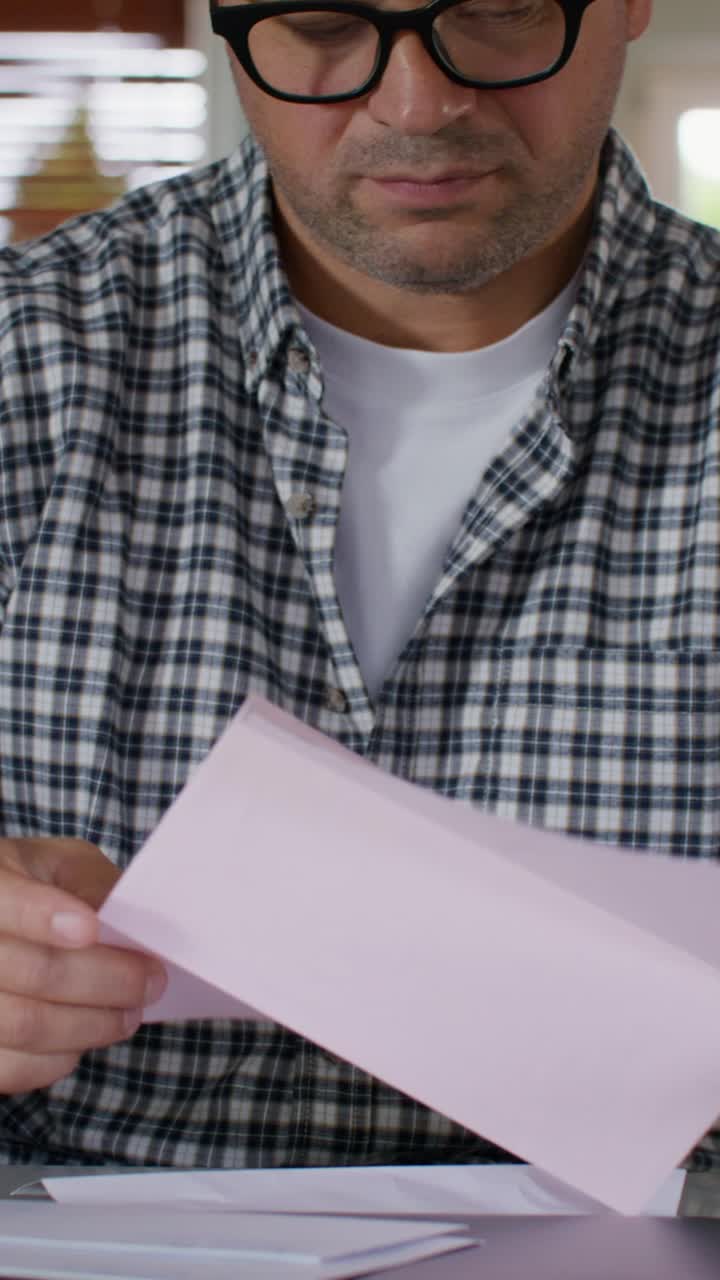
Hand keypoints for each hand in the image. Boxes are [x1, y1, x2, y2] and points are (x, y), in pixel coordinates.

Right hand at [0, 837, 165, 1092]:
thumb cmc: (34, 887)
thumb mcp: (59, 864)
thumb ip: (91, 884)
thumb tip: (137, 926)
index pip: (5, 901)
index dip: (42, 915)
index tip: (90, 928)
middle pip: (31, 971)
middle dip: (104, 981)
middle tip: (152, 981)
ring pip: (24, 1025)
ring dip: (91, 1025)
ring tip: (130, 1013)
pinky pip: (12, 1067)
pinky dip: (58, 1058)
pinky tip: (85, 1036)